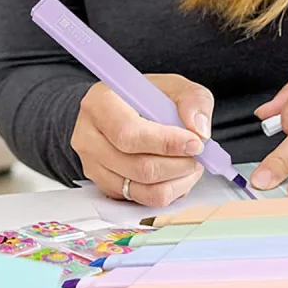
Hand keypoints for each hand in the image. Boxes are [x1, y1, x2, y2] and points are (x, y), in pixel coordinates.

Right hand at [71, 74, 209, 206]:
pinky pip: (141, 201)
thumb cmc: (143, 98)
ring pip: (143, 190)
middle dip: (178, 165)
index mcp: (100, 104)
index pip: (129, 133)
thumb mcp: (172, 86)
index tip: (195, 143)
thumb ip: (192, 99)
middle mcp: (89, 137)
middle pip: (139, 167)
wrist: (119, 111)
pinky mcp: (103, 186)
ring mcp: (93, 166)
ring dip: (177, 182)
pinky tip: (174, 174)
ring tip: (190, 165)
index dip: (166, 143)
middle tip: (197, 156)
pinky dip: (167, 192)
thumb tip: (199, 130)